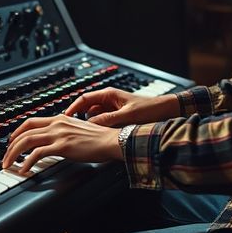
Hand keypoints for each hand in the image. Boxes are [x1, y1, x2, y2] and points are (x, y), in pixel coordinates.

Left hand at [2, 114, 119, 173]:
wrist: (111, 140)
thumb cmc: (99, 138)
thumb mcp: (78, 129)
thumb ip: (65, 131)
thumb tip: (56, 141)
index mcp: (60, 118)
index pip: (31, 121)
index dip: (18, 131)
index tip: (12, 140)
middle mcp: (56, 124)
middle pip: (25, 131)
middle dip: (11, 144)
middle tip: (5, 156)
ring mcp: (58, 134)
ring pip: (27, 141)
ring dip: (14, 154)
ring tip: (9, 165)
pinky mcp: (62, 146)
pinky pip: (37, 154)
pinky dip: (27, 162)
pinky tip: (24, 170)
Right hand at [64, 87, 179, 126]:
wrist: (166, 111)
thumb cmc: (150, 109)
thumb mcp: (127, 116)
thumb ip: (108, 120)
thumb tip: (89, 124)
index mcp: (109, 95)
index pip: (84, 99)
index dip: (73, 108)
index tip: (65, 118)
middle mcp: (109, 100)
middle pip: (87, 109)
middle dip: (79, 119)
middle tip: (71, 130)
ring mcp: (113, 109)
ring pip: (94, 117)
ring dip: (90, 125)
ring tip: (85, 135)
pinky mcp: (118, 117)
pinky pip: (103, 122)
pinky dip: (99, 129)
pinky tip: (98, 137)